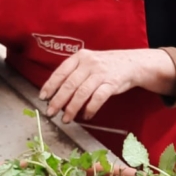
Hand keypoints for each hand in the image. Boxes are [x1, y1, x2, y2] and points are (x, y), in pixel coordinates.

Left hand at [40, 48, 175, 121]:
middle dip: (58, 101)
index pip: (60, 72)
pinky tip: (86, 116)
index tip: (43, 98)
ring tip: (66, 119)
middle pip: (69, 84)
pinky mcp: (112, 83)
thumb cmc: (105, 66)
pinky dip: (90, 109)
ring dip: (71, 108)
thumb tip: (55, 93)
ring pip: (81, 93)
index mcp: (80, 57)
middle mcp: (89, 63)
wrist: (132, 63)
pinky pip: (98, 99)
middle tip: (50, 113)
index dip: (50, 86)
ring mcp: (101, 73)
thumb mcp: (88, 63)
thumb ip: (73, 74)